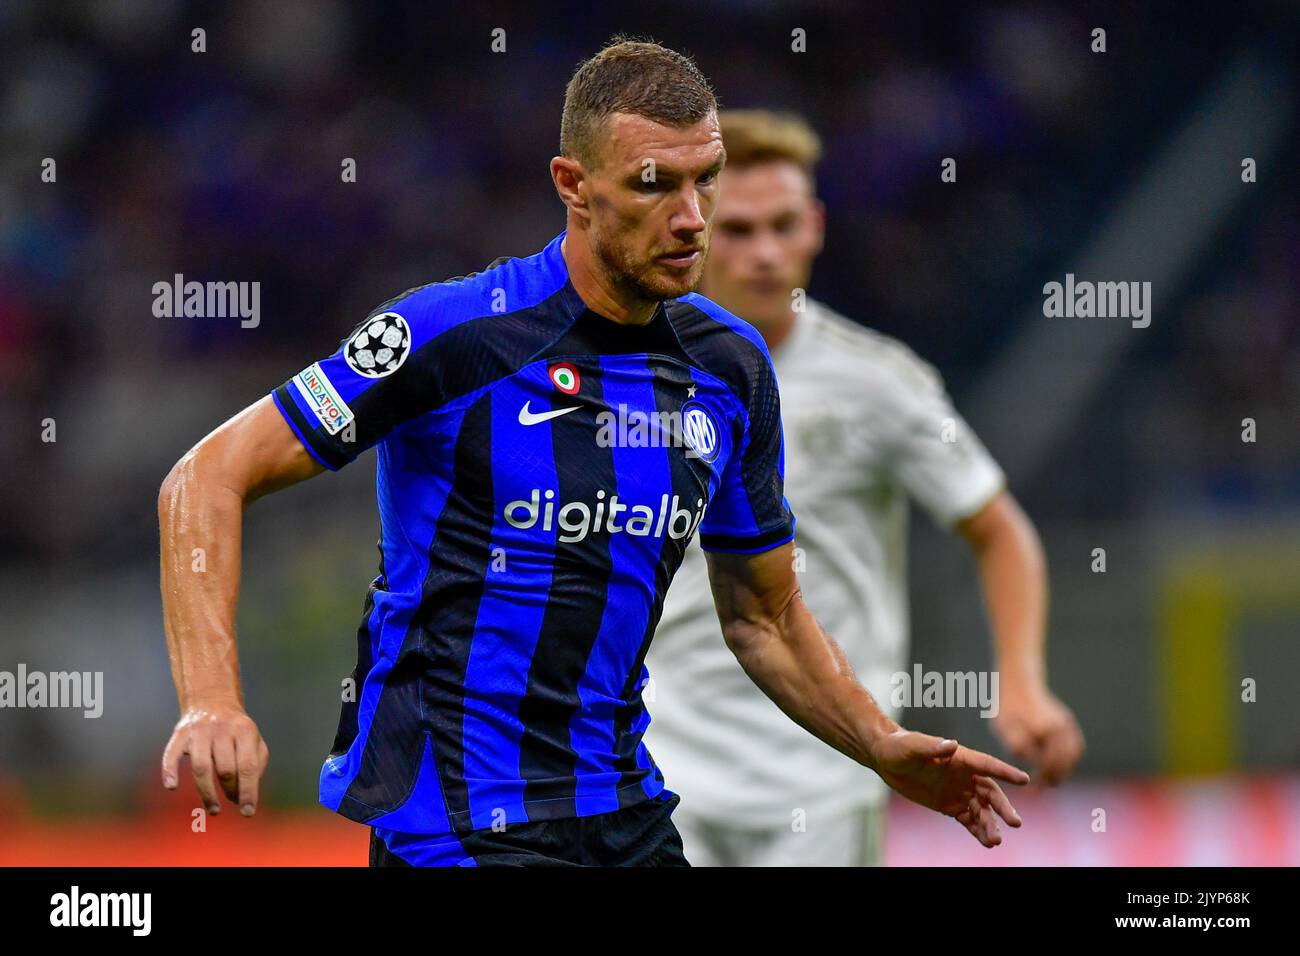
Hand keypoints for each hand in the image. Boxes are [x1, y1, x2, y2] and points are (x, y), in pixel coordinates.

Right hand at [162, 699, 269, 816]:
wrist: (212, 701)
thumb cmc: (237, 731)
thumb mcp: (254, 741)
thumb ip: (256, 765)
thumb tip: (246, 794)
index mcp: (244, 730)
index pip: (247, 766)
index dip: (248, 791)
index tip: (248, 812)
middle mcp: (222, 729)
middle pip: (225, 768)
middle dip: (230, 790)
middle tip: (232, 801)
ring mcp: (199, 731)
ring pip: (202, 767)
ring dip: (207, 793)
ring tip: (214, 809)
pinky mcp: (179, 734)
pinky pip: (171, 754)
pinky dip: (169, 771)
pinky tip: (172, 786)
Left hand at [870, 730, 1028, 846]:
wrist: (886, 759)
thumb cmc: (899, 746)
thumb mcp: (913, 746)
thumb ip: (932, 747)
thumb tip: (952, 745)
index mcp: (960, 758)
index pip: (988, 765)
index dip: (1006, 772)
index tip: (1025, 780)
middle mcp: (965, 775)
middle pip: (990, 792)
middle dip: (1003, 808)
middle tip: (1015, 823)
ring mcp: (959, 791)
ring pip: (981, 810)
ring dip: (990, 824)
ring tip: (995, 840)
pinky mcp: (950, 805)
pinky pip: (969, 819)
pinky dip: (978, 830)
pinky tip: (987, 842)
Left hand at [993, 683, 1084, 785]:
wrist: (1018, 684)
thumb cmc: (1008, 708)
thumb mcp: (1006, 727)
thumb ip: (1018, 744)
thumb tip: (1033, 761)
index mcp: (1045, 728)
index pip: (1051, 761)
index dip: (1045, 777)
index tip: (1036, 788)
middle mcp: (1060, 725)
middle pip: (1065, 759)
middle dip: (1056, 775)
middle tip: (1045, 787)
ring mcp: (1066, 722)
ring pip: (1073, 752)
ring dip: (1065, 767)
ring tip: (1052, 779)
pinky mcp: (1068, 721)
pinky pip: (1074, 744)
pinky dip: (1069, 757)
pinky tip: (1058, 765)